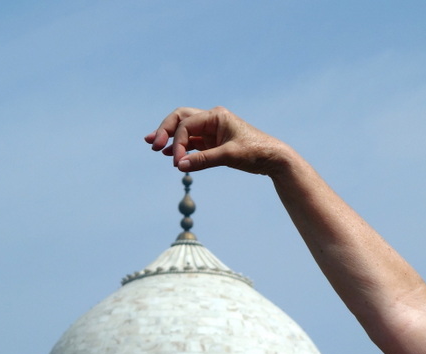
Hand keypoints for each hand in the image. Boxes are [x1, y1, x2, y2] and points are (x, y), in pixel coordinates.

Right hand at [144, 106, 287, 174]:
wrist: (273, 158)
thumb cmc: (256, 152)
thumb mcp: (229, 156)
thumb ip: (203, 160)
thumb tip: (179, 166)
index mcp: (216, 115)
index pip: (186, 124)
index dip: (177, 142)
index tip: (176, 162)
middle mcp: (212, 119)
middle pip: (180, 119)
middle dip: (165, 130)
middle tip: (151, 144)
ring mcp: (212, 131)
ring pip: (185, 130)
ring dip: (170, 138)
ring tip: (153, 146)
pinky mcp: (214, 142)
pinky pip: (192, 142)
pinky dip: (181, 147)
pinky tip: (169, 154)